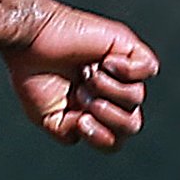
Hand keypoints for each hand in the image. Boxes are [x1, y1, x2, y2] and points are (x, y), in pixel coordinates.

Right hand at [0, 3, 156, 150]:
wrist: (30, 41)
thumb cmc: (33, 74)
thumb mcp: (45, 116)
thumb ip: (68, 133)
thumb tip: (85, 132)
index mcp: (92, 112)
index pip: (114, 138)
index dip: (102, 138)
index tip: (78, 120)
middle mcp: (110, 94)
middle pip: (131, 124)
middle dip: (110, 118)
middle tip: (83, 97)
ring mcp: (122, 72)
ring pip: (137, 97)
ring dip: (109, 90)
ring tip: (87, 75)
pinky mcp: (128, 49)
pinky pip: (148, 69)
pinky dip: (128, 71)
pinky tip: (105, 62)